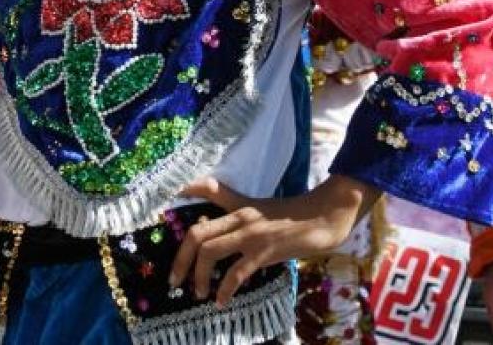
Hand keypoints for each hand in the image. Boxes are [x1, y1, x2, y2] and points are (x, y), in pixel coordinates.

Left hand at [170, 174, 378, 307]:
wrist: (323, 218)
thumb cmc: (293, 216)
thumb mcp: (262, 209)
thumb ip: (239, 214)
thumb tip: (216, 230)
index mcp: (239, 205)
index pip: (208, 190)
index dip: (187, 192)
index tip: (168, 202)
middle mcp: (240, 217)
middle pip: (197, 233)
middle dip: (181, 259)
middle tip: (175, 280)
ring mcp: (251, 234)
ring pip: (210, 251)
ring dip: (198, 276)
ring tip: (197, 293)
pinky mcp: (264, 252)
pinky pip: (236, 273)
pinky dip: (224, 289)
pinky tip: (221, 301)